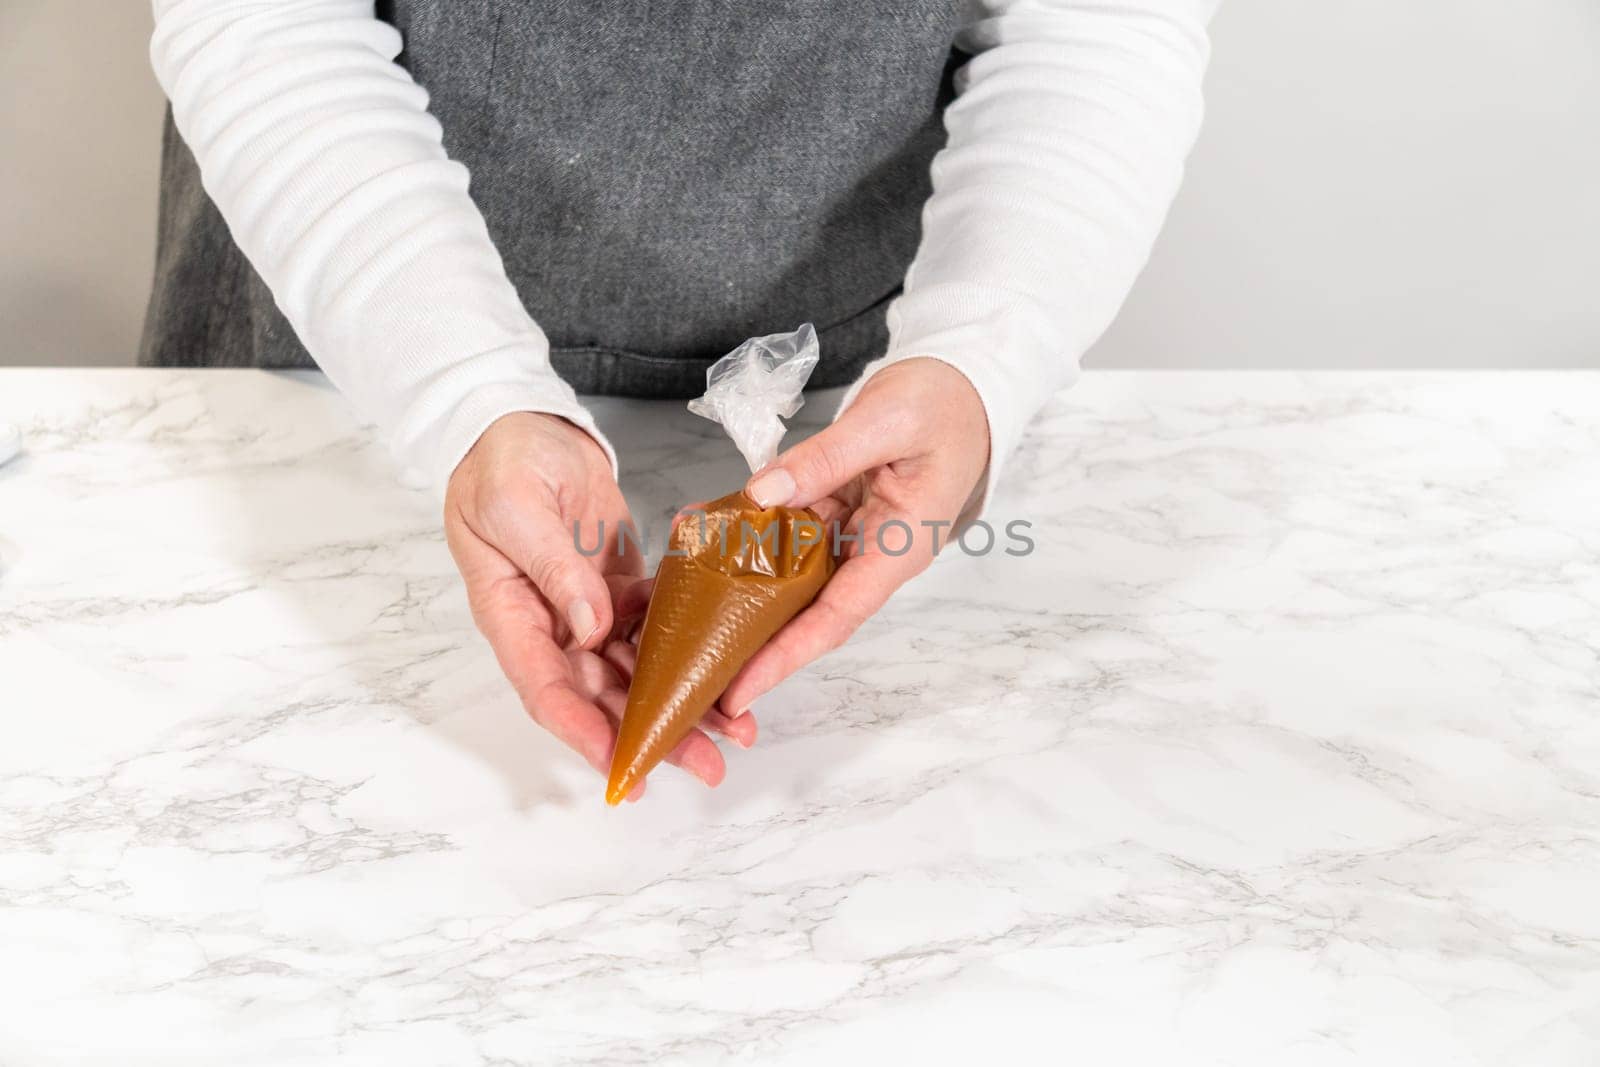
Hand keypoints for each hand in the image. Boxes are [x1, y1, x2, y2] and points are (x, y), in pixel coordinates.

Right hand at [444, 412, 754, 798]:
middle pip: (602, 698)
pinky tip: (730, 666)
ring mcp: (587, 611)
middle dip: (653, 735)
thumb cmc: (503, 462)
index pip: (547, 691)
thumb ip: (553, 567)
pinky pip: (657, 631)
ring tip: (734, 730)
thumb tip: (589, 626)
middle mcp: (551, 626)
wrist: (527, 424)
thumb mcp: (515, 508)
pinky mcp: (620, 589)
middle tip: (706, 765)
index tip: (625, 764)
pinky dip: (689, 652)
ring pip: (637, 674)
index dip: (584, 733)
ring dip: (681, 703)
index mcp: (511, 616)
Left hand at [721, 357, 990, 715]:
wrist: (965, 384)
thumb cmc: (945, 405)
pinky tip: (705, 524)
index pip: (837, 618)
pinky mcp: (835, 510)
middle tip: (697, 666)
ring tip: (683, 590)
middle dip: (752, 639)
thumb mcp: (885, 423)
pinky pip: (786, 530)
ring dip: (737, 579)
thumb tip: (763, 493)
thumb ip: (826, 458)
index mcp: (898, 549)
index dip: (786, 656)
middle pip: (806, 611)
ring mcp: (852, 533)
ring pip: (788, 571)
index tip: (741, 685)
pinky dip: (746, 529)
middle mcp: (873, 553)